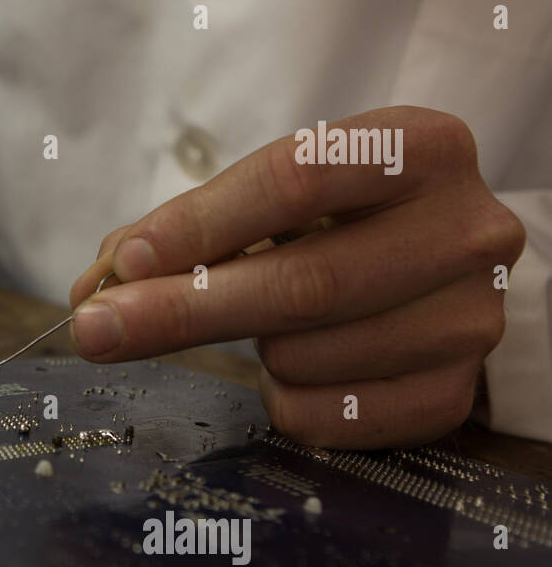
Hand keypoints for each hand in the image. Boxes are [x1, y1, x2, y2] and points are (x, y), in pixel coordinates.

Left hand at [69, 107, 525, 448]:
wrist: (429, 272)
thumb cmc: (328, 224)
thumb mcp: (266, 199)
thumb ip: (180, 231)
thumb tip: (94, 289)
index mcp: (422, 148)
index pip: (298, 179)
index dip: (200, 224)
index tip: (124, 262)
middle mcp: (469, 231)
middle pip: (306, 282)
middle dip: (184, 309)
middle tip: (97, 328)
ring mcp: (472, 320)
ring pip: (306, 355)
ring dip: (251, 352)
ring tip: (269, 326)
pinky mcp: (453, 395)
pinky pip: (327, 418)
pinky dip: (283, 400)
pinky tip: (299, 368)